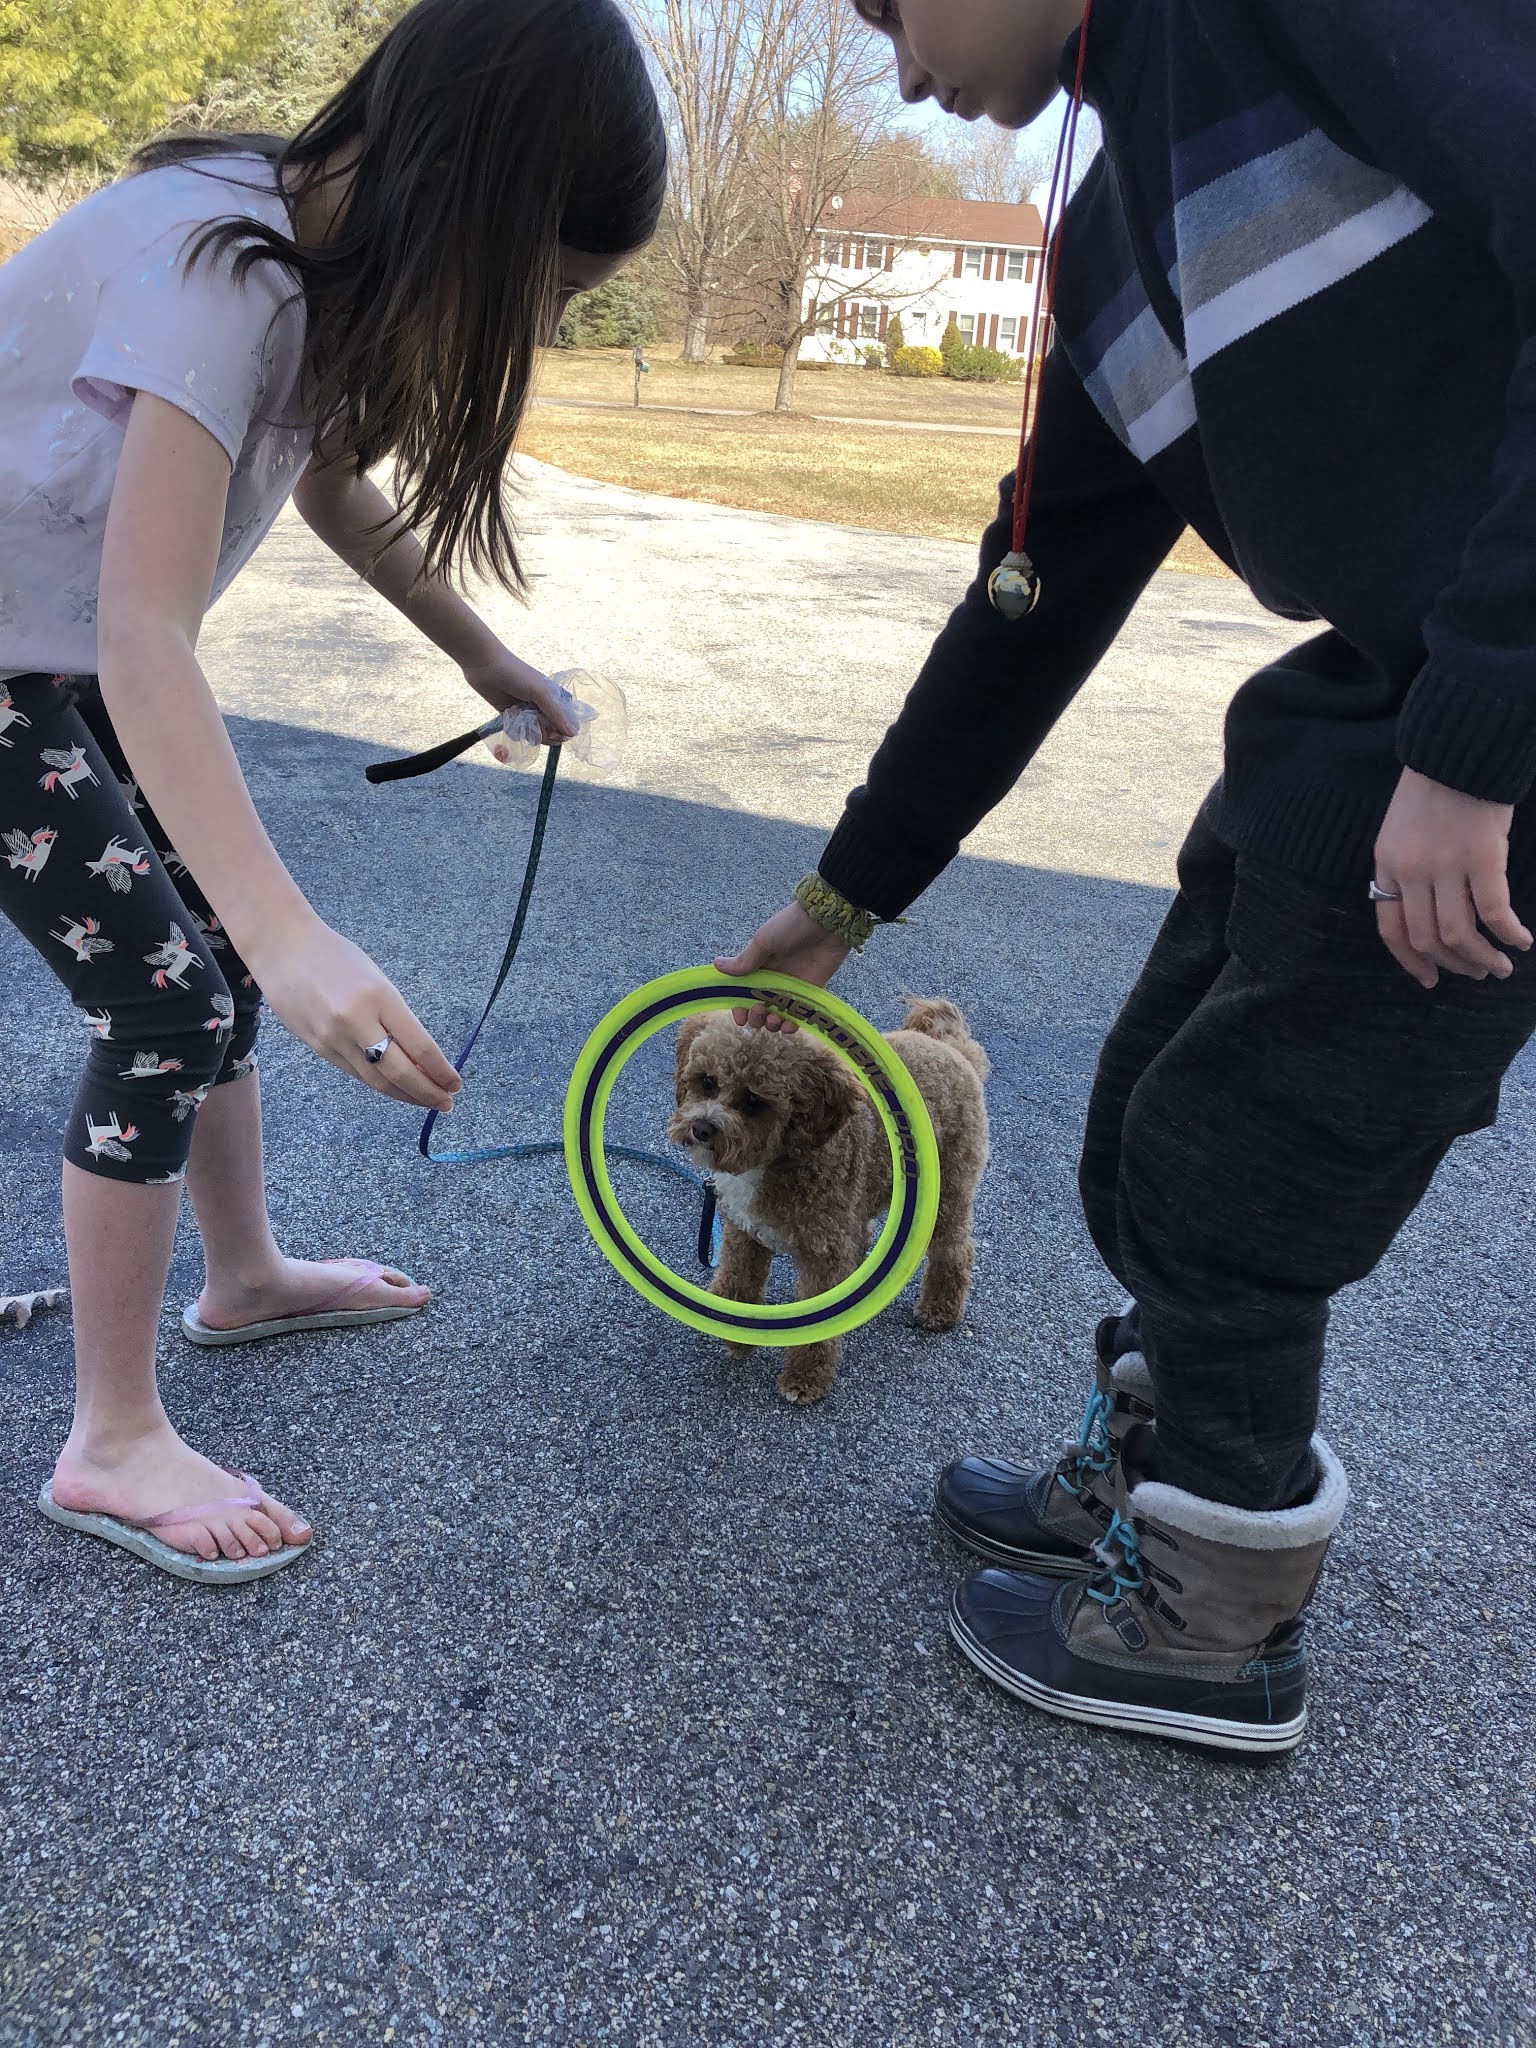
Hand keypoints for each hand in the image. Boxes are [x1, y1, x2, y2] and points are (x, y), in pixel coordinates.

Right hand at [246, 914, 462, 1110]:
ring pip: (375, 1080)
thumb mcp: (376, 978)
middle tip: (446, 1102)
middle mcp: (355, 1021)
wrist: (281, 946)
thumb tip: (421, 1057)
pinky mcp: (316, 1047)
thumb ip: (396, 1015)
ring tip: (425, 1100)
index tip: (455, 1083)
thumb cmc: (334, 955)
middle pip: (399, 1072)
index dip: (440, 1071)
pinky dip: (378, 1083)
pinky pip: (354, 1073)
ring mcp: (332, 1038)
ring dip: (404, 1095)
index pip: (419, 1046)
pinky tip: (394, 1087)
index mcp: (379, 996)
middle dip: (427, 1093)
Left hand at [460, 647, 579, 755]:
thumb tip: (574, 734)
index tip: (555, 731)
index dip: (563, 731)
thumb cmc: (516, 674)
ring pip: (536, 735)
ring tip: (521, 719)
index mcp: (555, 698)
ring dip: (529, 732)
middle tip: (537, 727)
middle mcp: (544, 707)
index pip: (568, 723)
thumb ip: (556, 714)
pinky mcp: (513, 718)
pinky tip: (510, 717)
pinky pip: (520, 733)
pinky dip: (516, 730)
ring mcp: (528, 713)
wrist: (485, 666)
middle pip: (553, 733)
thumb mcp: (539, 692)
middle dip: (546, 734)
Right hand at [714, 904, 850, 1031]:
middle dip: (755, 1017)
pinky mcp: (810, 995)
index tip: (740, 1018)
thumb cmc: (791, 927)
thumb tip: (716, 965)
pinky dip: (792, 1025)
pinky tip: (789, 1025)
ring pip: (777, 1017)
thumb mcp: (763, 942)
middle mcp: (773, 982)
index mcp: (758, 969)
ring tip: (774, 1018)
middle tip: (759, 1010)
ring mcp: (792, 990)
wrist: (826, 922)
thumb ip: (744, 961)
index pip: (743, 995)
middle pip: (758, 1010)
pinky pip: (799, 1017)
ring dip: (772, 1024)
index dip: (739, 1009)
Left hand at [1372, 767, 1531, 987]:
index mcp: (1387, 865)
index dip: (1411, 961)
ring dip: (1482, 958)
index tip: (1429, 979)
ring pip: (1458, 934)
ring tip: (1501, 967)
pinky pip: (1493, 912)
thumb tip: (1419, 910)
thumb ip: (1405, 869)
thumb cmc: (1435, 787)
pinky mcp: (1482, 858)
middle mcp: (1411, 871)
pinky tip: (1522, 940)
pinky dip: (1509, 933)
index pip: (1391, 930)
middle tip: (1477, 973)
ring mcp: (1445, 866)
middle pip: (1426, 938)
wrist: (1460, 748)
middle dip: (1453, 965)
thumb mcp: (1399, 831)